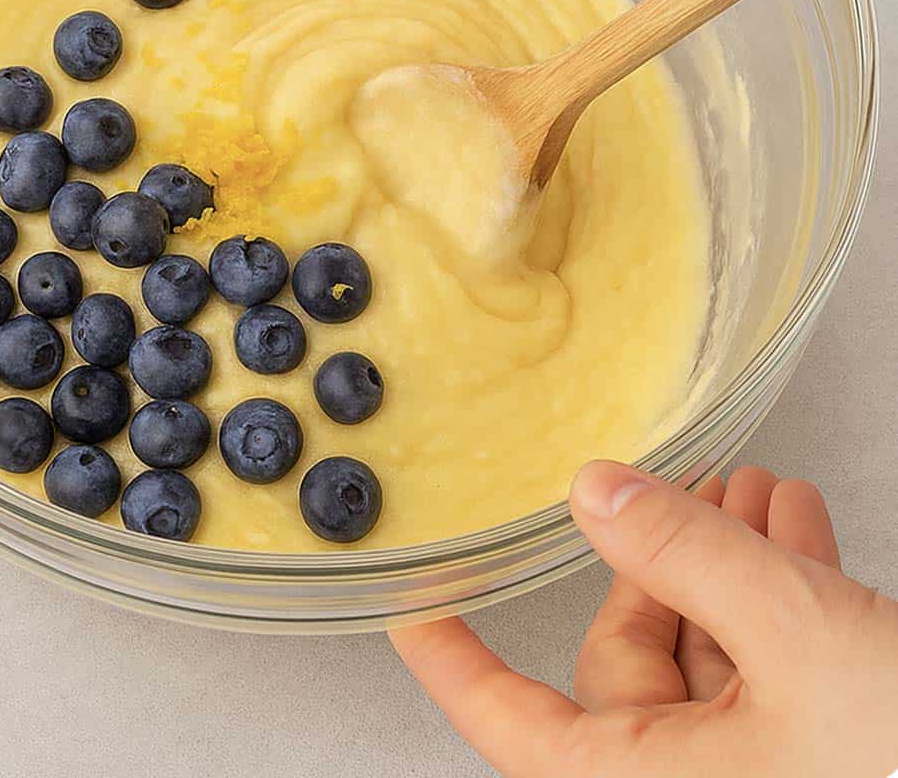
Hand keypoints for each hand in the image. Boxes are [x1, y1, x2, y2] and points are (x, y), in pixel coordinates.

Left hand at [391, 462, 897, 776]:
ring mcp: (762, 777)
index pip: (513, 725)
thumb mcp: (799, 639)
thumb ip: (688, 555)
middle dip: (658, 559)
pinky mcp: (819, 757)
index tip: (414, 613)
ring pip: (711, 657)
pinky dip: (778, 599)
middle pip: (629, 662)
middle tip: (673, 486)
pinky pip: (771, 674)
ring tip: (746, 488)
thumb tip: (596, 490)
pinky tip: (793, 529)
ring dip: (726, 565)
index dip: (454, 663)